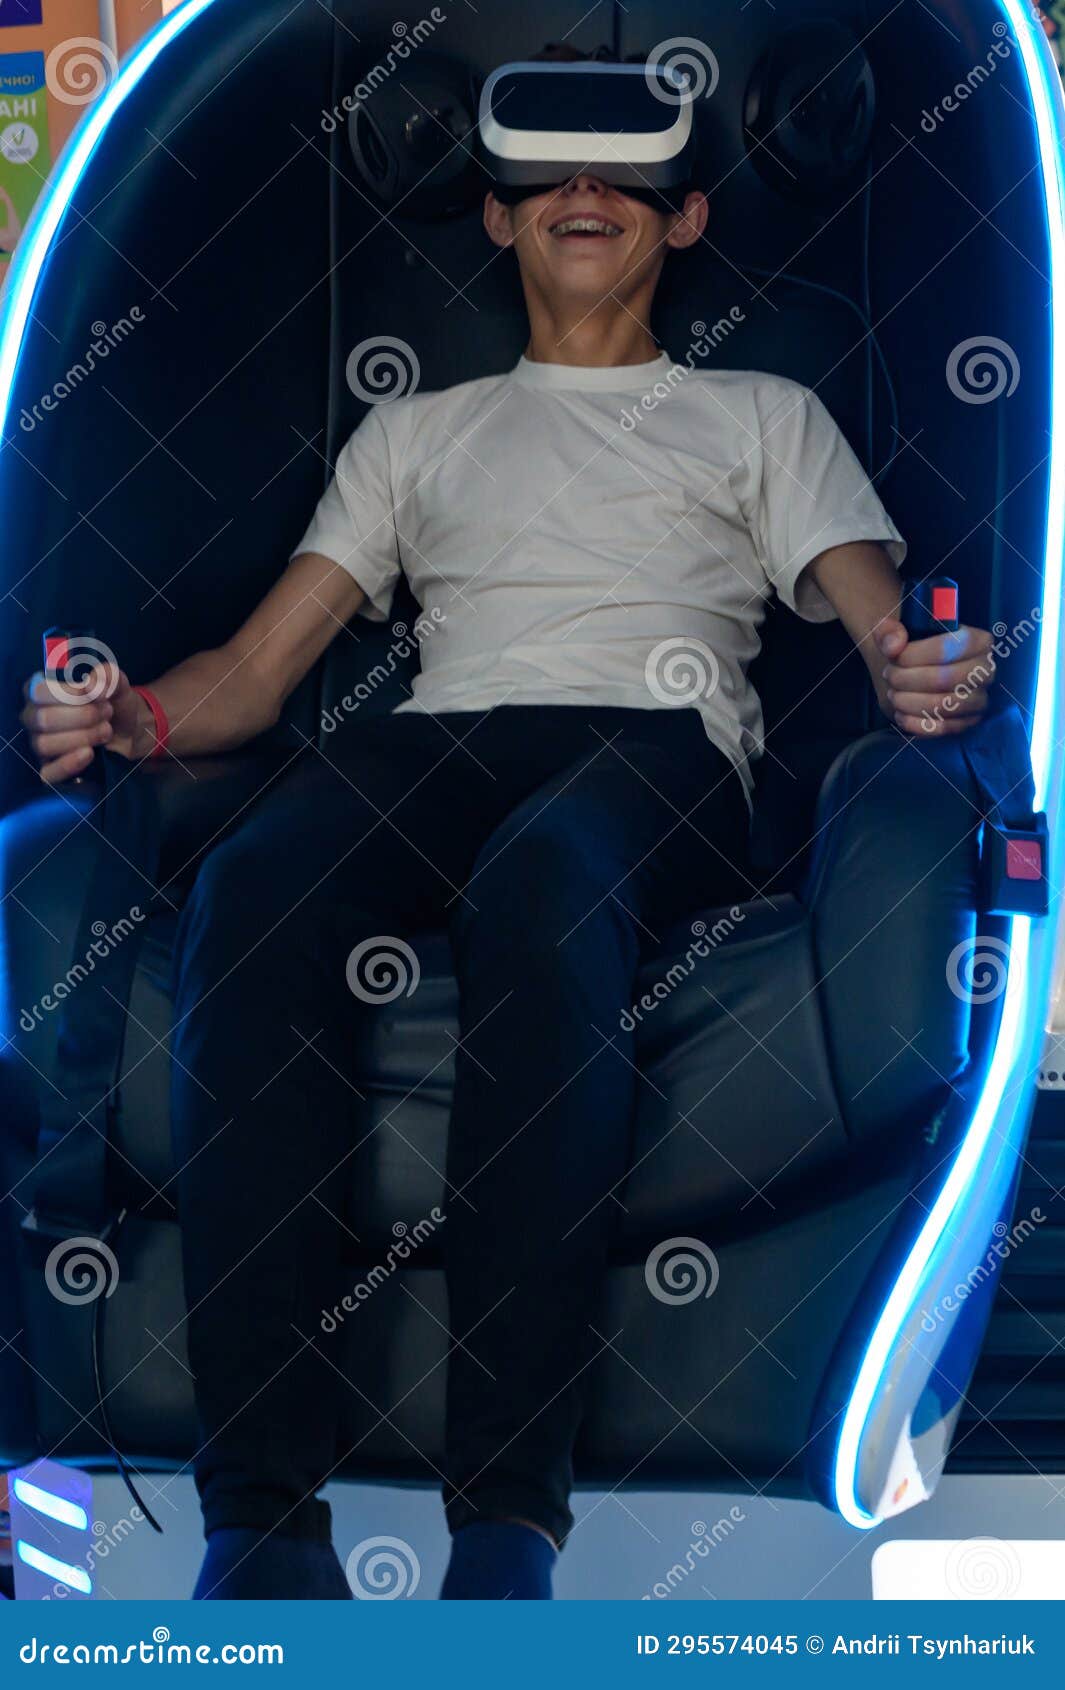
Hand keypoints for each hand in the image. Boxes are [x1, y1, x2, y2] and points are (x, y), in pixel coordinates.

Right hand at [20, 664, 147, 783]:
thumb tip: (92, 686)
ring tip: (105, 731)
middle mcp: (34, 717)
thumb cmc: (112, 702)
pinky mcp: (50, 769)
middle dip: (83, 716)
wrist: (130, 730)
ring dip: (83, 737)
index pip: (40, 691)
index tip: (97, 694)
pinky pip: (47, 773)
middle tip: (107, 713)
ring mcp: (39, 744)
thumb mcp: (115, 683)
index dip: (70, 694)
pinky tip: (89, 753)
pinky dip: (68, 764)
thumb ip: (106, 675)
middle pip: (43, 719)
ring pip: (45, 744)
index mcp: (40, 691)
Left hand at [875, 619, 995, 736]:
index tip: (893, 657)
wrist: (916, 669)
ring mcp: (979, 699)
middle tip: (889, 676)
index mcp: (978, 641)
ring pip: (942, 705)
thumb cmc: (913, 646)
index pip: (947, 648)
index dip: (914, 655)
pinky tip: (900, 713)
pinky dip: (915, 723)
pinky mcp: (967, 723)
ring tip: (893, 693)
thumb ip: (889, 630)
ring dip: (908, 701)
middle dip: (907, 679)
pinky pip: (941, 728)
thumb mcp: (899, 629)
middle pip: (943, 679)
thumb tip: (893, 646)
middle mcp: (985, 671)